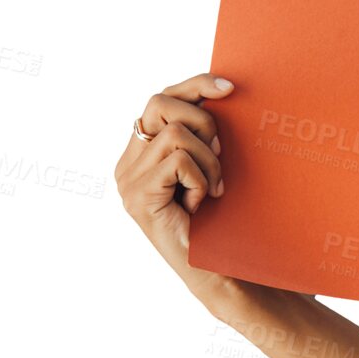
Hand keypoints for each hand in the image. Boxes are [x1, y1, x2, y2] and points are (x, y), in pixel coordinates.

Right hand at [114, 72, 250, 311]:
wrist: (224, 272)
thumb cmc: (226, 221)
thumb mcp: (215, 168)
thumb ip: (206, 136)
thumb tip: (225, 92)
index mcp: (144, 152)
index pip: (163, 98)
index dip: (195, 85)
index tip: (230, 88)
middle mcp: (128, 162)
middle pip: (161, 103)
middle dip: (204, 122)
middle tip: (222, 155)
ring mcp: (128, 180)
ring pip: (176, 134)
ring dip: (209, 160)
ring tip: (214, 190)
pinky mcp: (138, 196)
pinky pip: (178, 159)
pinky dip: (201, 178)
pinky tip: (202, 203)